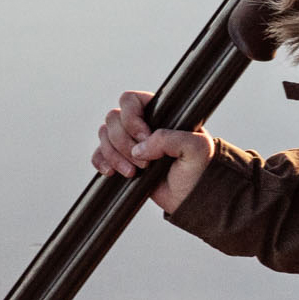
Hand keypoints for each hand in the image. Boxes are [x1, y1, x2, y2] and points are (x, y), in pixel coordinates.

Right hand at [92, 90, 212, 212]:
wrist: (192, 199)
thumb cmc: (199, 170)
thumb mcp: (197, 148)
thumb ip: (169, 138)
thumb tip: (139, 149)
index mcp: (159, 113)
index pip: (131, 100)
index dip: (132, 119)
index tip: (145, 138)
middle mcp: (142, 124)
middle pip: (113, 118)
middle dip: (124, 143)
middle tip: (145, 163)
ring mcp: (130, 142)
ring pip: (104, 135)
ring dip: (114, 155)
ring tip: (133, 172)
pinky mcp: (121, 160)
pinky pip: (99, 154)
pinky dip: (101, 162)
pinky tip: (112, 173)